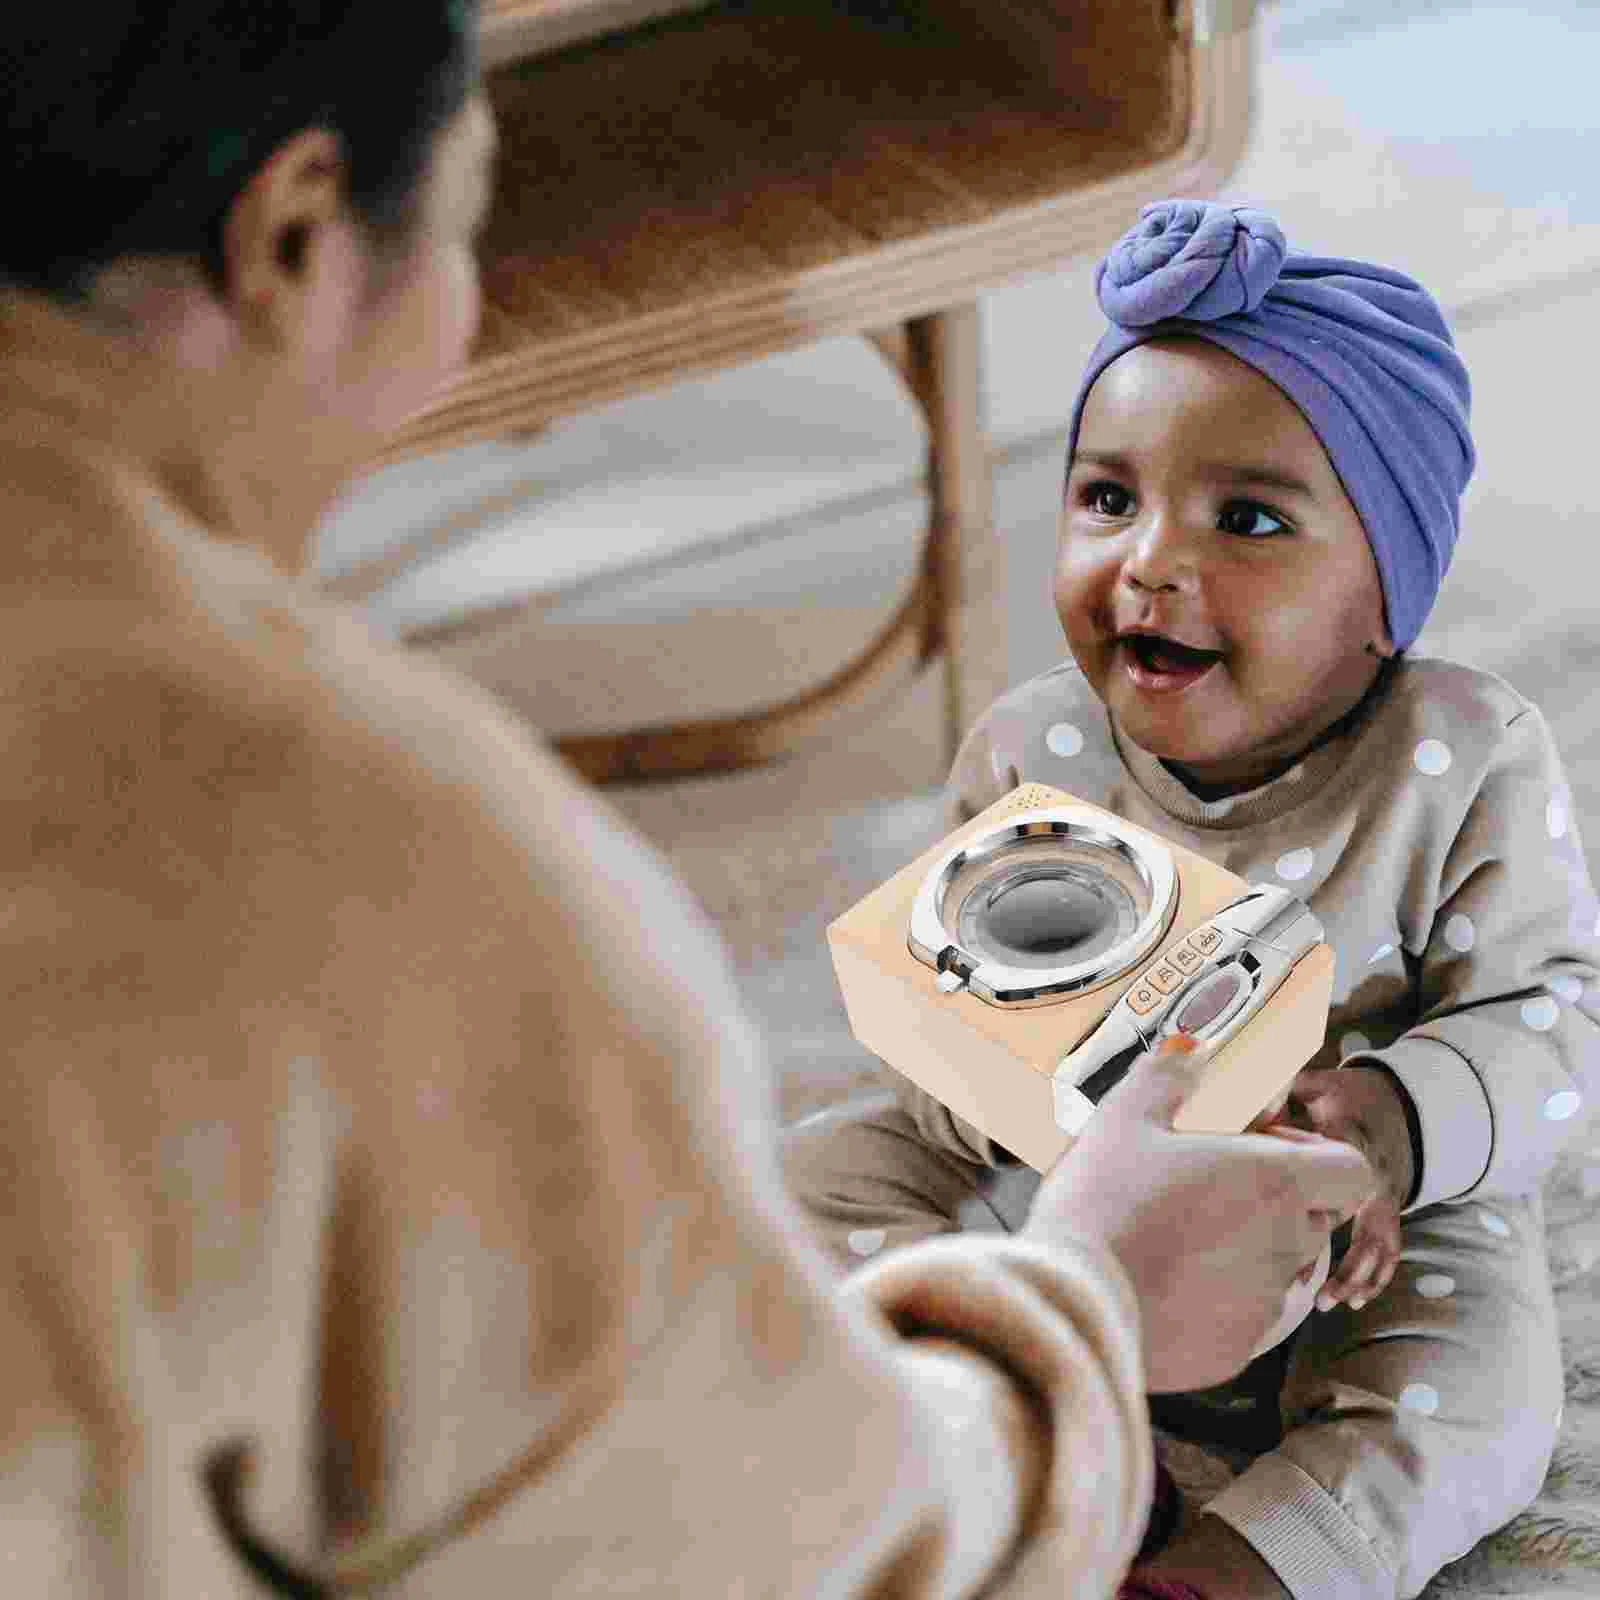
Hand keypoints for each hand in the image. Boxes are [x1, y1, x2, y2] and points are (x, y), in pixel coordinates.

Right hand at [1024, 1036, 1378, 1392]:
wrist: (1072, 1302)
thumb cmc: (1102, 1200)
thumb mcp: (1124, 1116)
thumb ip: (1168, 1075)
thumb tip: (1190, 1048)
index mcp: (1274, 1182)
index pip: (1352, 1172)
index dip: (1317, 1157)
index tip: (1265, 1149)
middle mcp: (1285, 1245)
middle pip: (1313, 1219)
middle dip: (1276, 1201)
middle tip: (1210, 1186)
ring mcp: (1264, 1304)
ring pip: (1280, 1271)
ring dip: (1248, 1251)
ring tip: (1179, 1238)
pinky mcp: (1236, 1352)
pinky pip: (1245, 1319)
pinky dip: (1218, 1301)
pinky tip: (1164, 1284)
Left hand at [1282, 1066, 1412, 1311]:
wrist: (1390, 1104)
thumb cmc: (1341, 1098)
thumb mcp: (1317, 1086)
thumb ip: (1286, 1088)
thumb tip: (1248, 1094)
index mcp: (1355, 1146)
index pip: (1338, 1185)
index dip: (1319, 1215)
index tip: (1298, 1242)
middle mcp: (1376, 1176)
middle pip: (1364, 1226)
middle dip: (1345, 1264)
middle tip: (1311, 1292)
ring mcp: (1387, 1197)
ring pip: (1380, 1244)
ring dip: (1359, 1277)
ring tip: (1328, 1304)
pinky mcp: (1389, 1211)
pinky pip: (1390, 1248)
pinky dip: (1375, 1276)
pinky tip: (1354, 1301)